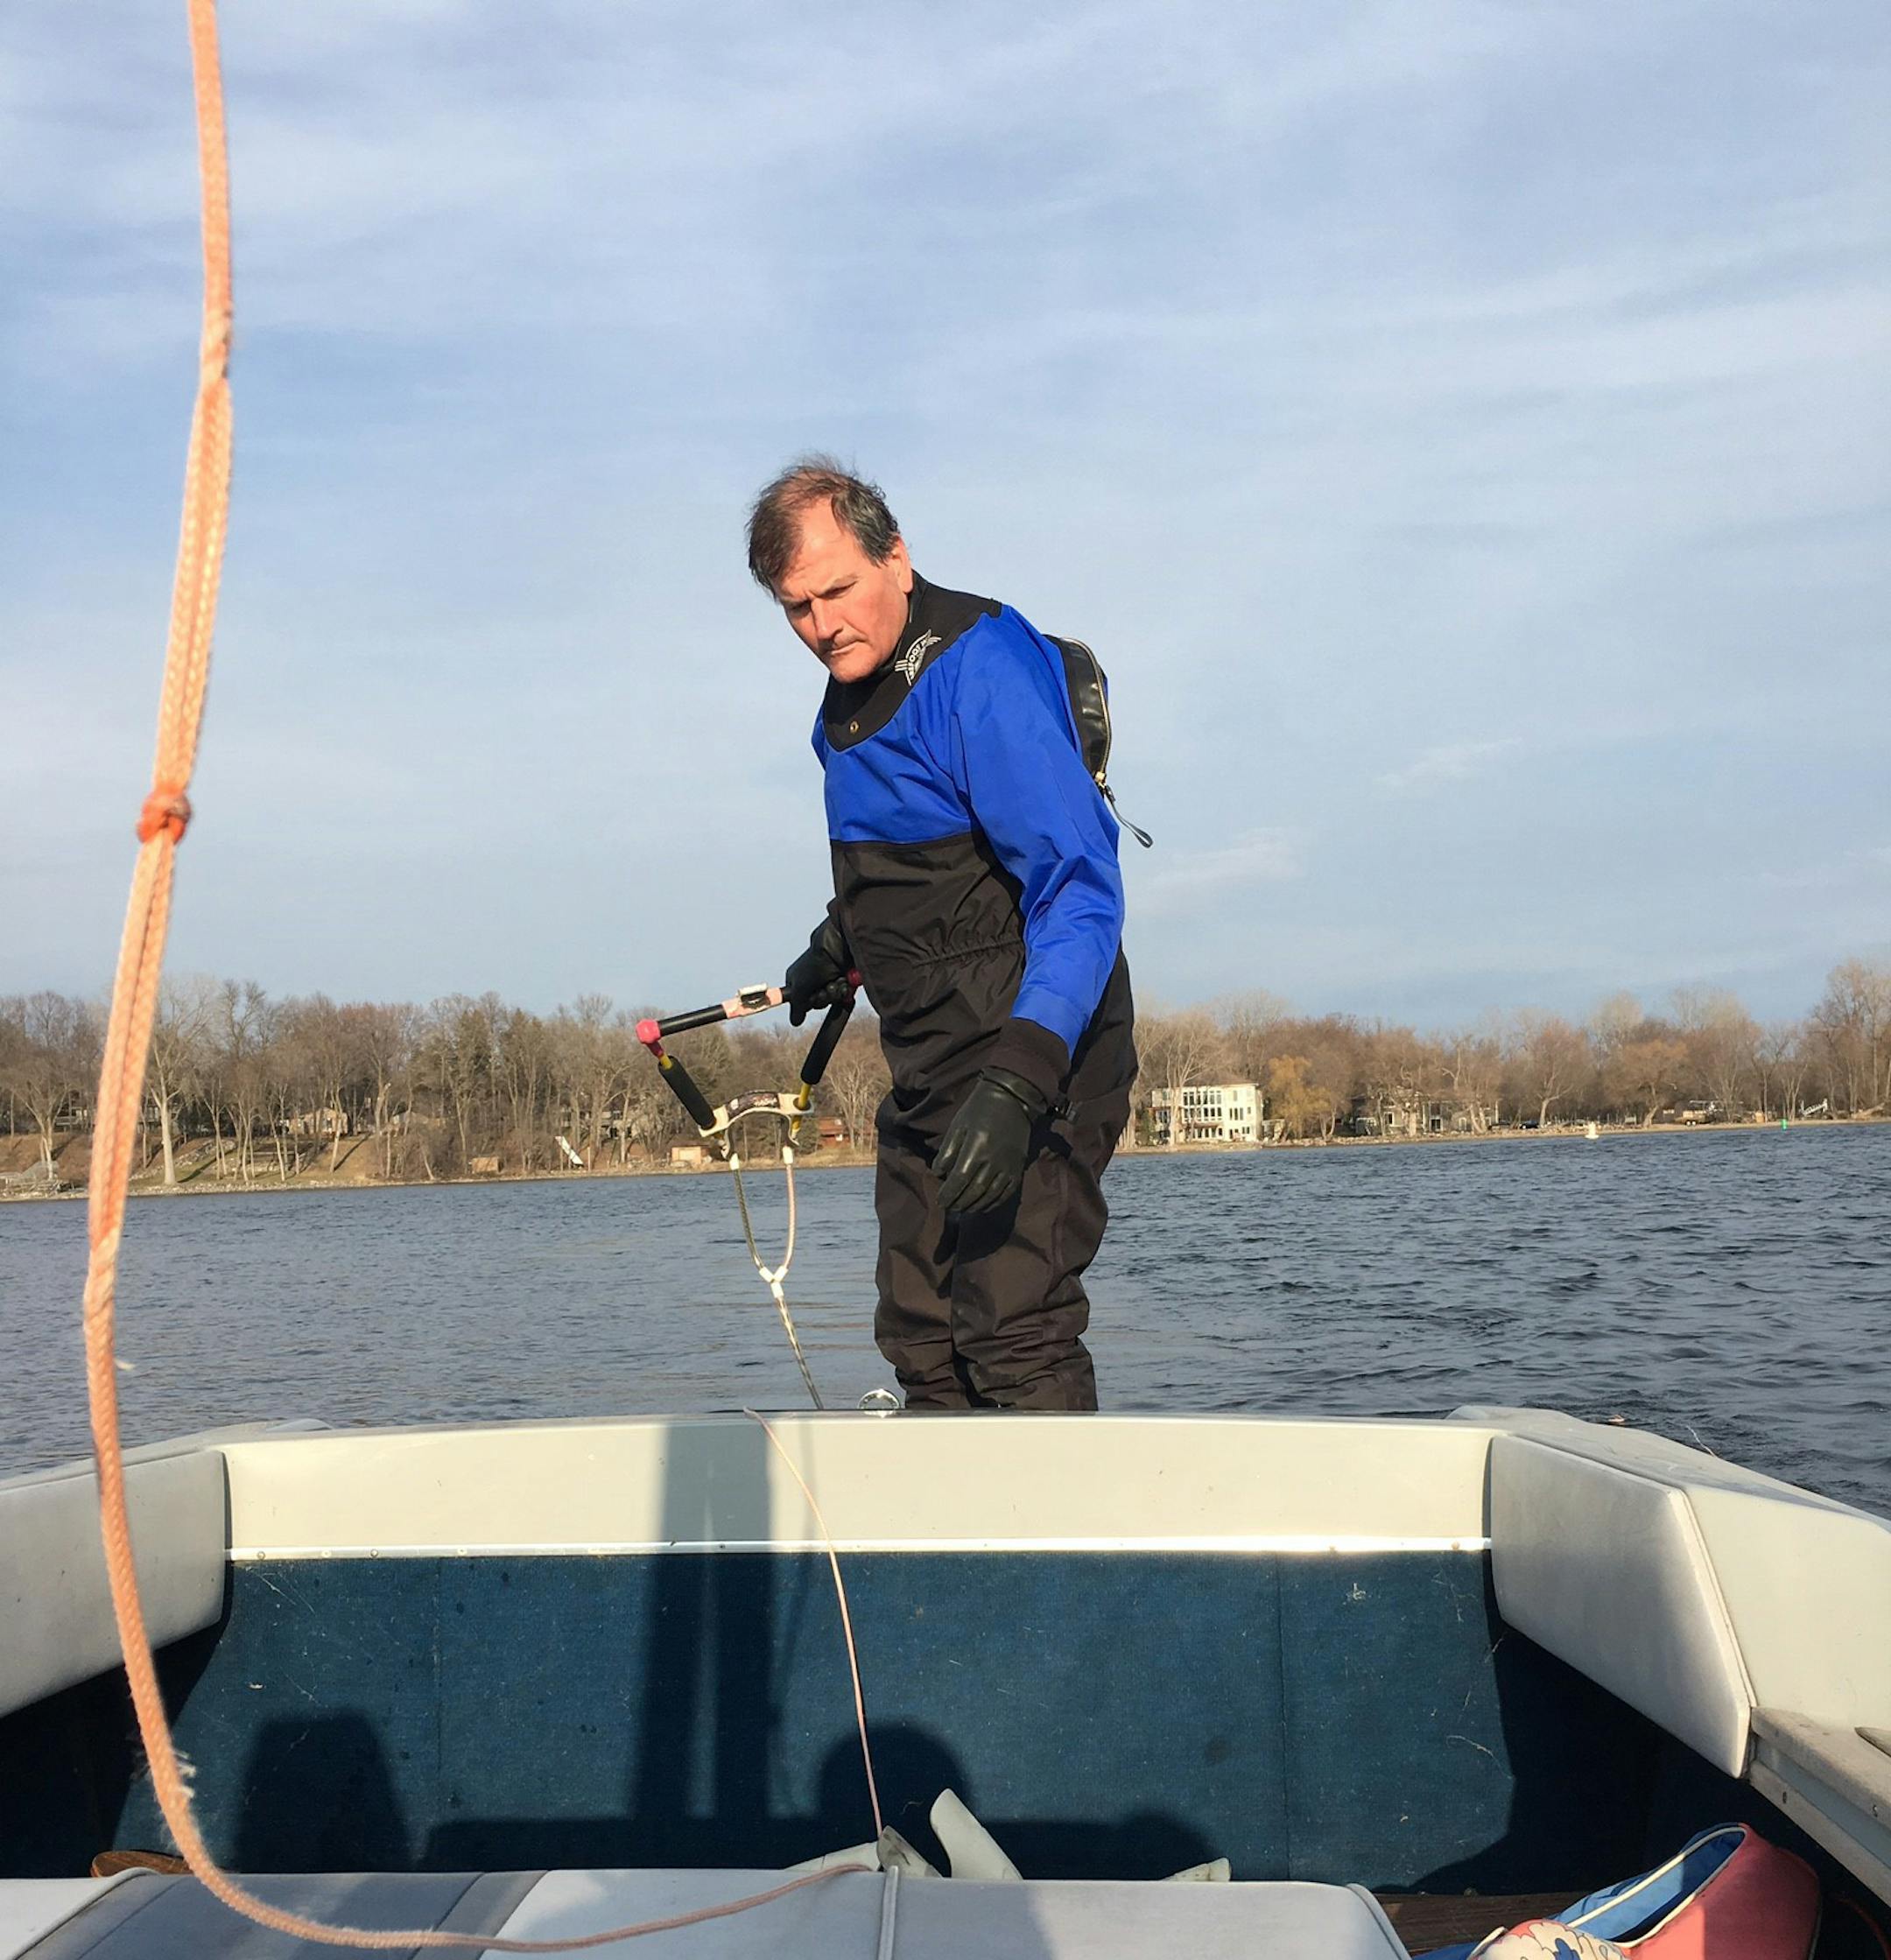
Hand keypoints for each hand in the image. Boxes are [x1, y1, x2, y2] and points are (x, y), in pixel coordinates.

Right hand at [785, 916, 851, 1026]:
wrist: (839, 946)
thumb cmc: (815, 963)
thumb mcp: (799, 988)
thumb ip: (797, 1008)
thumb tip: (795, 1022)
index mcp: (797, 979)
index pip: (800, 1002)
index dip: (808, 1002)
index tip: (811, 998)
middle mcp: (812, 980)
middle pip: (818, 1002)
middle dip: (823, 997)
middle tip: (824, 987)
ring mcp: (828, 979)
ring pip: (832, 999)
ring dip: (834, 992)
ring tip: (835, 980)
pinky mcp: (843, 979)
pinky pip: (844, 994)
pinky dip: (844, 989)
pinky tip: (844, 979)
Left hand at [933, 1070, 1046, 1215]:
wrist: (1011, 1100)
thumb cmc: (979, 1111)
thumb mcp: (958, 1125)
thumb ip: (947, 1151)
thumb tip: (938, 1174)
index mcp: (976, 1147)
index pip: (959, 1179)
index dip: (949, 1194)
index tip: (940, 1201)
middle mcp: (994, 1160)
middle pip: (974, 1191)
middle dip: (959, 1203)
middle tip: (949, 1208)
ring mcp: (1009, 1166)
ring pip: (990, 1195)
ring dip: (974, 1206)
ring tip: (962, 1209)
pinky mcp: (1018, 1168)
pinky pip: (1006, 1193)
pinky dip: (993, 1203)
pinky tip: (982, 1206)